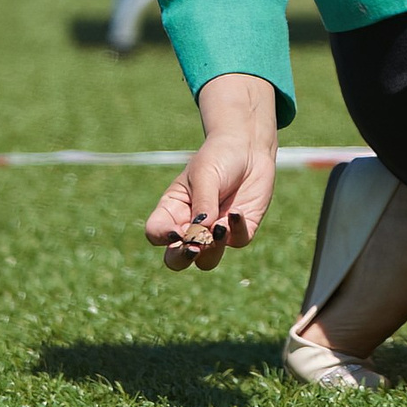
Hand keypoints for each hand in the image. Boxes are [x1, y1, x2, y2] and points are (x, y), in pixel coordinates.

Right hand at [144, 72, 277, 270]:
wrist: (250, 146)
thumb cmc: (219, 157)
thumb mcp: (205, 175)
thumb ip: (202, 204)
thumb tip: (202, 233)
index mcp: (172, 211)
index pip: (156, 233)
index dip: (163, 237)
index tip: (177, 231)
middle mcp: (191, 227)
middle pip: (176, 258)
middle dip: (182, 257)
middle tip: (194, 247)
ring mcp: (215, 231)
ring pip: (207, 260)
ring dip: (212, 249)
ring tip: (219, 226)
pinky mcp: (240, 229)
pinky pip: (237, 241)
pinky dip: (237, 231)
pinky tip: (236, 212)